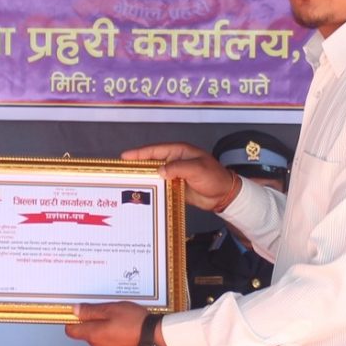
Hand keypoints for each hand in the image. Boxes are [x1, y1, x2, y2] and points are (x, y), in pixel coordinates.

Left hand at [64, 302, 149, 345]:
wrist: (155, 337)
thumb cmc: (134, 322)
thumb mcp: (110, 309)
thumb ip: (90, 311)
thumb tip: (75, 311)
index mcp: (93, 335)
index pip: (71, 330)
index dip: (72, 320)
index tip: (79, 311)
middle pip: (85, 332)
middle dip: (91, 320)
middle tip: (104, 309)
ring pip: (98, 335)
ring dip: (103, 325)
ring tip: (117, 316)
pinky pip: (108, 339)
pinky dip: (112, 331)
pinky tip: (123, 324)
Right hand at [121, 144, 235, 210]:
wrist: (224, 195)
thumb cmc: (214, 177)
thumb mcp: (197, 169)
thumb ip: (177, 168)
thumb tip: (159, 171)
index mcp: (179, 151)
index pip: (155, 150)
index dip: (139, 153)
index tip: (124, 157)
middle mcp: (174, 161)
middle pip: (151, 162)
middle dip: (137, 165)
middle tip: (121, 171)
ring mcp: (174, 174)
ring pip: (154, 175)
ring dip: (143, 178)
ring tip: (127, 183)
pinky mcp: (175, 187)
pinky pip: (160, 186)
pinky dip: (151, 188)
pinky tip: (142, 193)